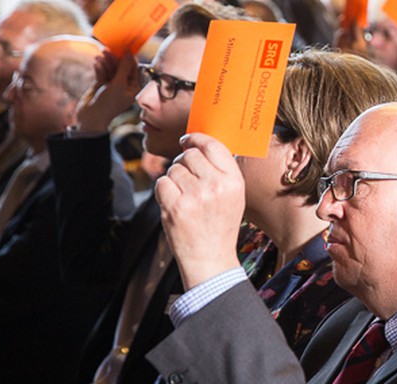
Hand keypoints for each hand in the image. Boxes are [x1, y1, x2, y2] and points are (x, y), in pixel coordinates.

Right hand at [76, 51, 139, 131]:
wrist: (91, 117)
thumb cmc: (108, 104)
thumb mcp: (118, 84)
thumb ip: (124, 68)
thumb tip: (130, 54)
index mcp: (134, 87)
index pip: (133, 68)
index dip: (128, 58)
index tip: (123, 47)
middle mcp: (125, 85)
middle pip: (121, 67)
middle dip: (114, 59)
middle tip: (106, 50)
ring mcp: (113, 85)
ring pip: (111, 69)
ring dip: (105, 62)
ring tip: (99, 56)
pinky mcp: (102, 85)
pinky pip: (102, 73)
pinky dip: (100, 68)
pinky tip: (96, 63)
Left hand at [155, 133, 245, 288]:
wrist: (210, 257)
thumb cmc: (220, 225)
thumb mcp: (235, 195)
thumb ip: (222, 170)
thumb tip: (202, 145)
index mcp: (233, 181)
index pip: (213, 146)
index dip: (197, 138)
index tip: (188, 140)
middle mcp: (215, 186)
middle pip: (190, 155)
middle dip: (184, 162)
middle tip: (186, 176)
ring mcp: (194, 196)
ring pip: (174, 168)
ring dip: (174, 179)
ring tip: (184, 196)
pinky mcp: (175, 207)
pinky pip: (162, 182)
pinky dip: (164, 191)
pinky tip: (174, 202)